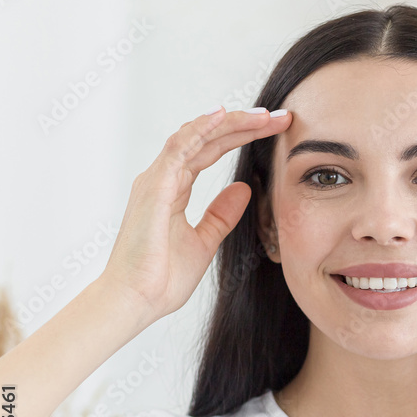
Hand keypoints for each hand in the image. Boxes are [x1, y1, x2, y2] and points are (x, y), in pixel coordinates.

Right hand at [100, 106, 291, 320]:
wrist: (136, 301)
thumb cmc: (161, 277)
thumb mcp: (205, 241)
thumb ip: (221, 214)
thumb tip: (244, 189)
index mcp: (174, 187)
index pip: (212, 150)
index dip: (243, 136)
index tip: (276, 129)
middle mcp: (163, 177)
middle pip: (207, 137)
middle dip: (245, 124)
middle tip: (280, 116)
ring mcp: (157, 180)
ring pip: (196, 136)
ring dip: (231, 122)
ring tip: (264, 114)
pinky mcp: (154, 188)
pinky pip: (179, 149)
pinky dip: (201, 130)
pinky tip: (223, 116)